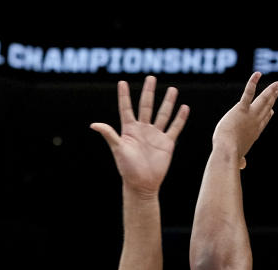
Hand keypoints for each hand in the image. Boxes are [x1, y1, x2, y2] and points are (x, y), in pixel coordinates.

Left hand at [91, 76, 188, 196]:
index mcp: (129, 130)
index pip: (126, 108)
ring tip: (172, 89)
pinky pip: (175, 128)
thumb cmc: (127, 168)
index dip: (124, 96)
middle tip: (151, 77)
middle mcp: (143, 130)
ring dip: (168, 102)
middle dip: (149, 92)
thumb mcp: (118, 149)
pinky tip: (184, 108)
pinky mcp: (167, 143)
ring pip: (163, 114)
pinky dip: (180, 118)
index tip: (122, 82)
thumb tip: (93, 124)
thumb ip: (109, 134)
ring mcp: (156, 135)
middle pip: (146, 106)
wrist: (142, 184)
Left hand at [212, 72, 277, 166]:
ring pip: (263, 100)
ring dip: (271, 91)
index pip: (263, 122)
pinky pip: (248, 93)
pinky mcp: (241, 109)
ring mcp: (250, 115)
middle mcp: (255, 123)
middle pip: (266, 108)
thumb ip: (240, 161)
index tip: (272, 110)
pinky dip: (253, 83)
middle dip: (272, 99)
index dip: (268, 115)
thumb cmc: (229, 156)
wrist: (227, 151)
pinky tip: (257, 74)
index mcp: (253, 134)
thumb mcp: (237, 159)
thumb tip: (242, 165)